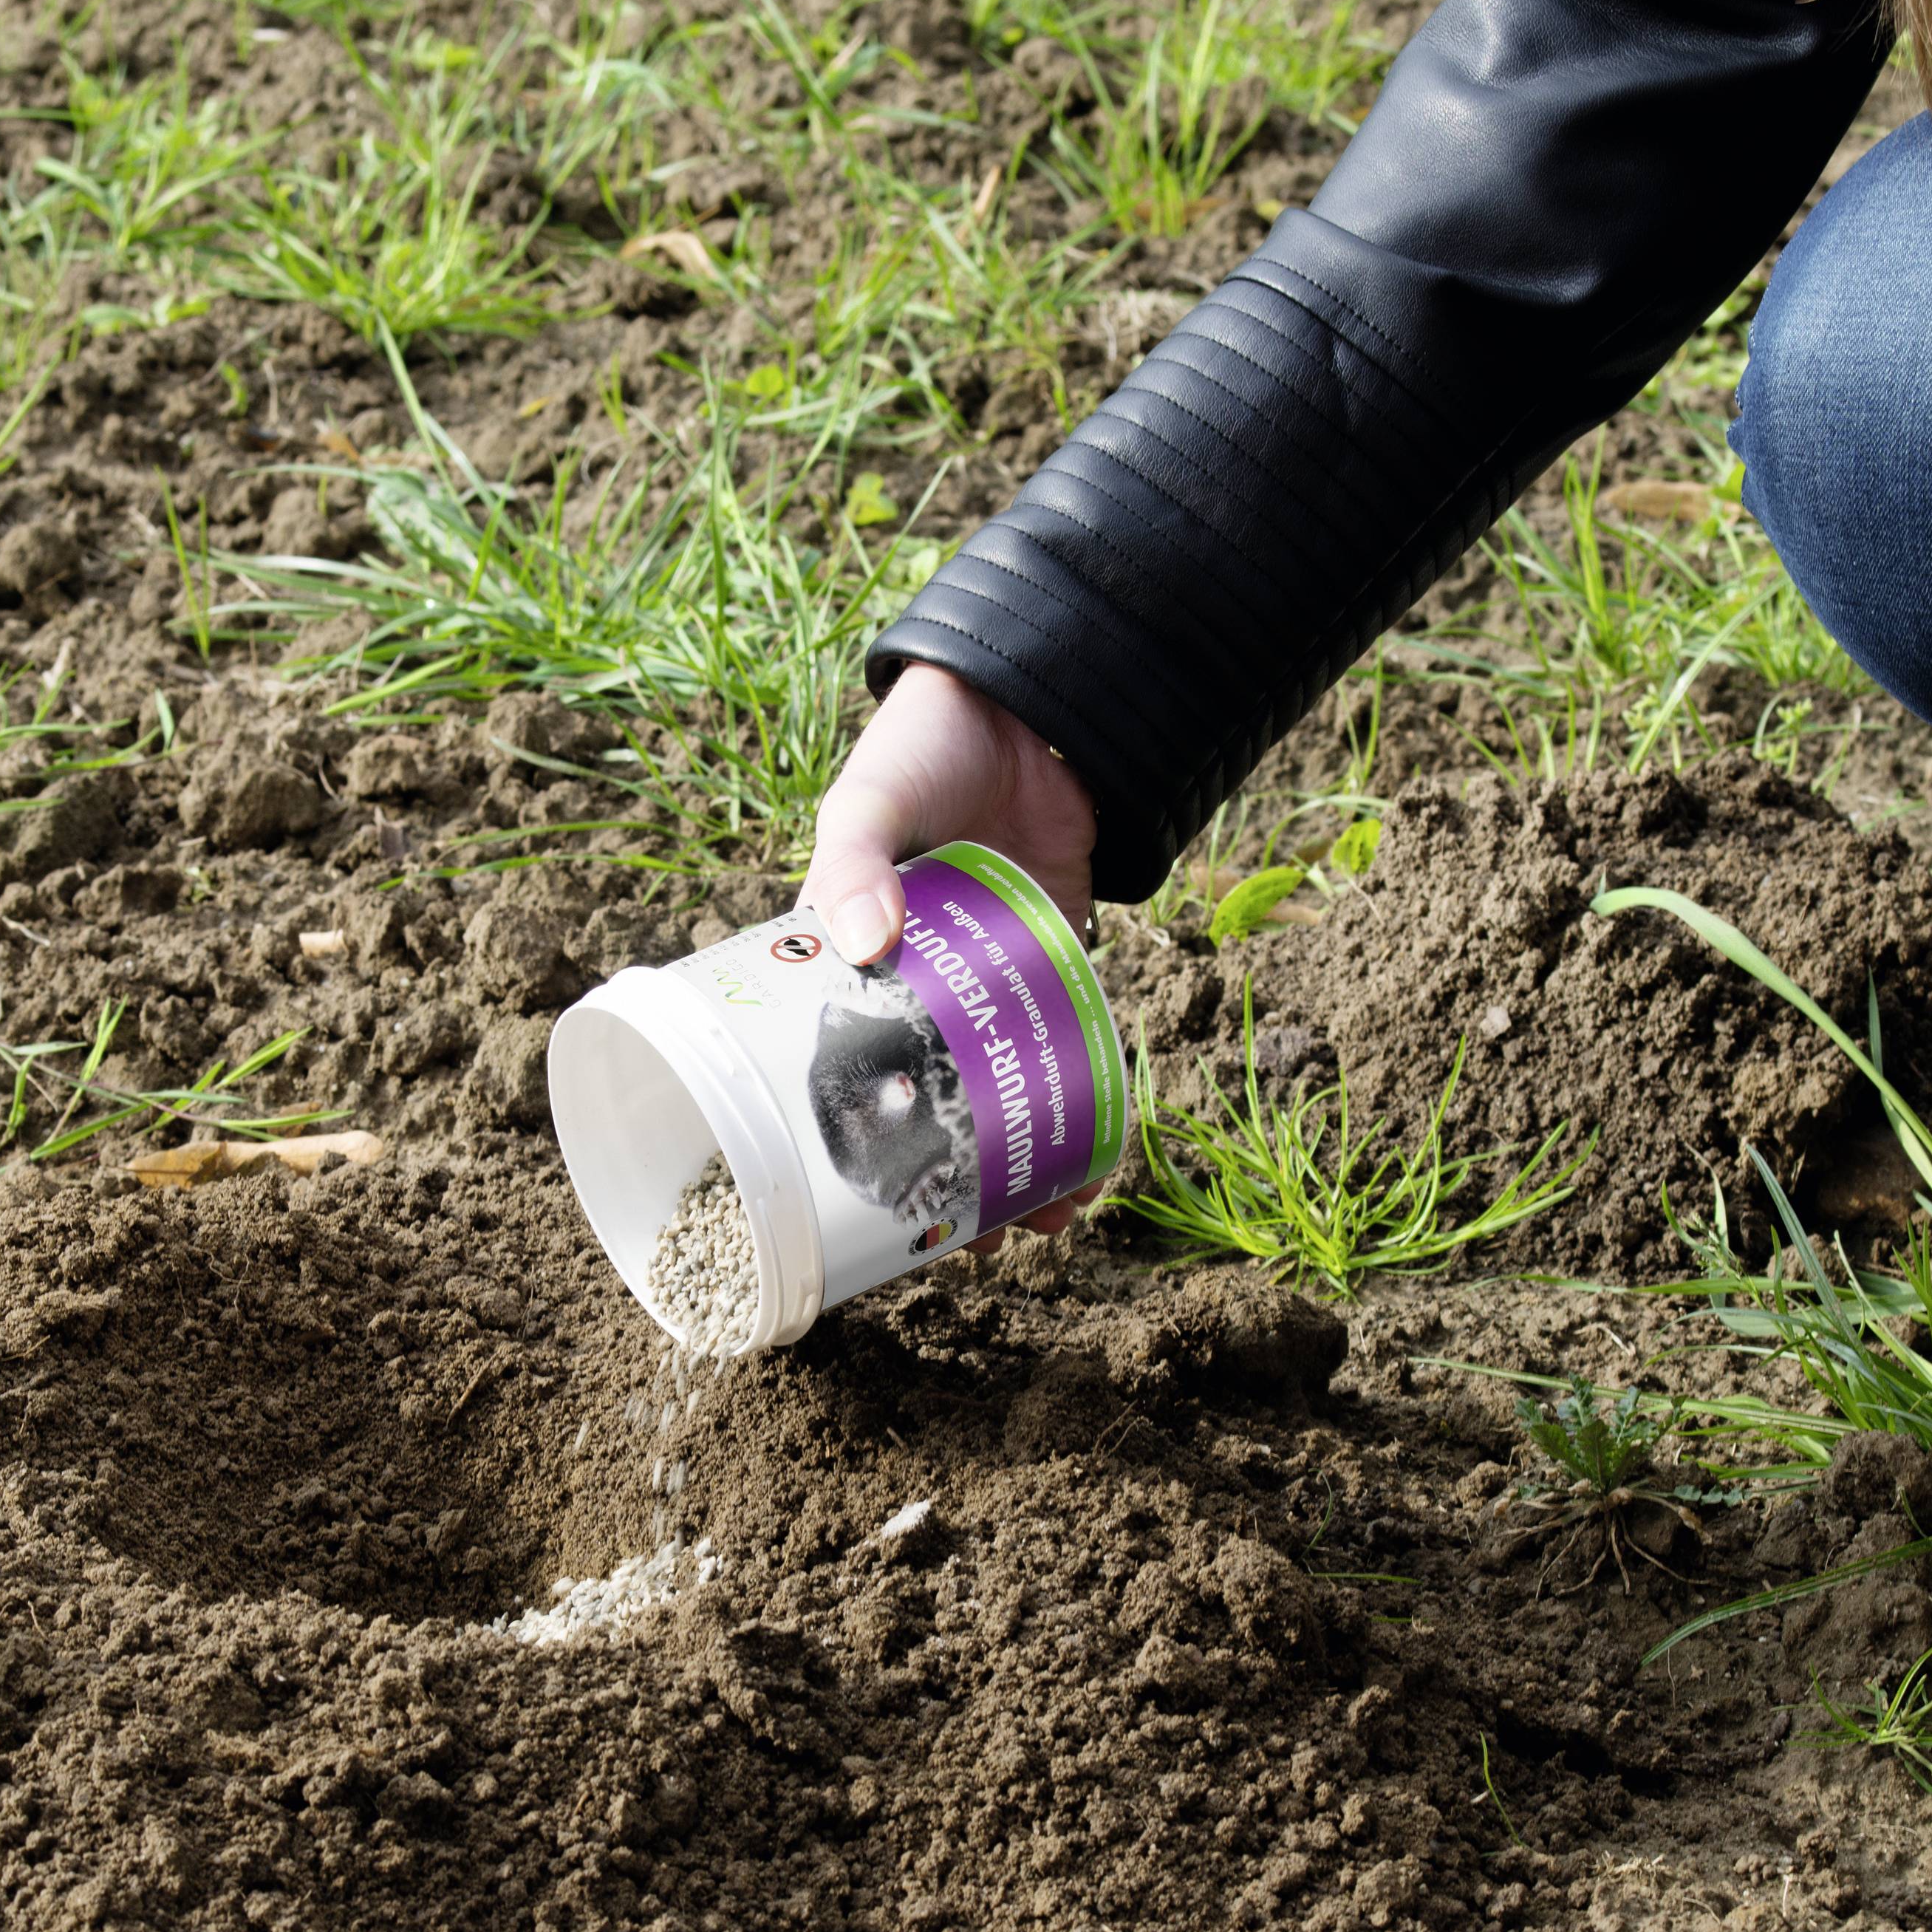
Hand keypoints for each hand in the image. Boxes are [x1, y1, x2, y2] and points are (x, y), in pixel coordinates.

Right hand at [801, 662, 1101, 1242]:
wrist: (1032, 691)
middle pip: (926, 1096)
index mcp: (849, 954)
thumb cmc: (927, 740)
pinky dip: (1080, 1093)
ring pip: (1000, 1084)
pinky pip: (1068, 1039)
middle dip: (943, 1172)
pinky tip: (1094, 1148)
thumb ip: (855, 858)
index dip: (848, 1141)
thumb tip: (862, 942)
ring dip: (1017, 1152)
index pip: (838, 1065)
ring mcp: (991, 974)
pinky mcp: (1058, 953)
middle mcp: (919, 980)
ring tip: (1036, 1220)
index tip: (856, 1207)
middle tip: (957, 1240)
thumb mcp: (868, 796)